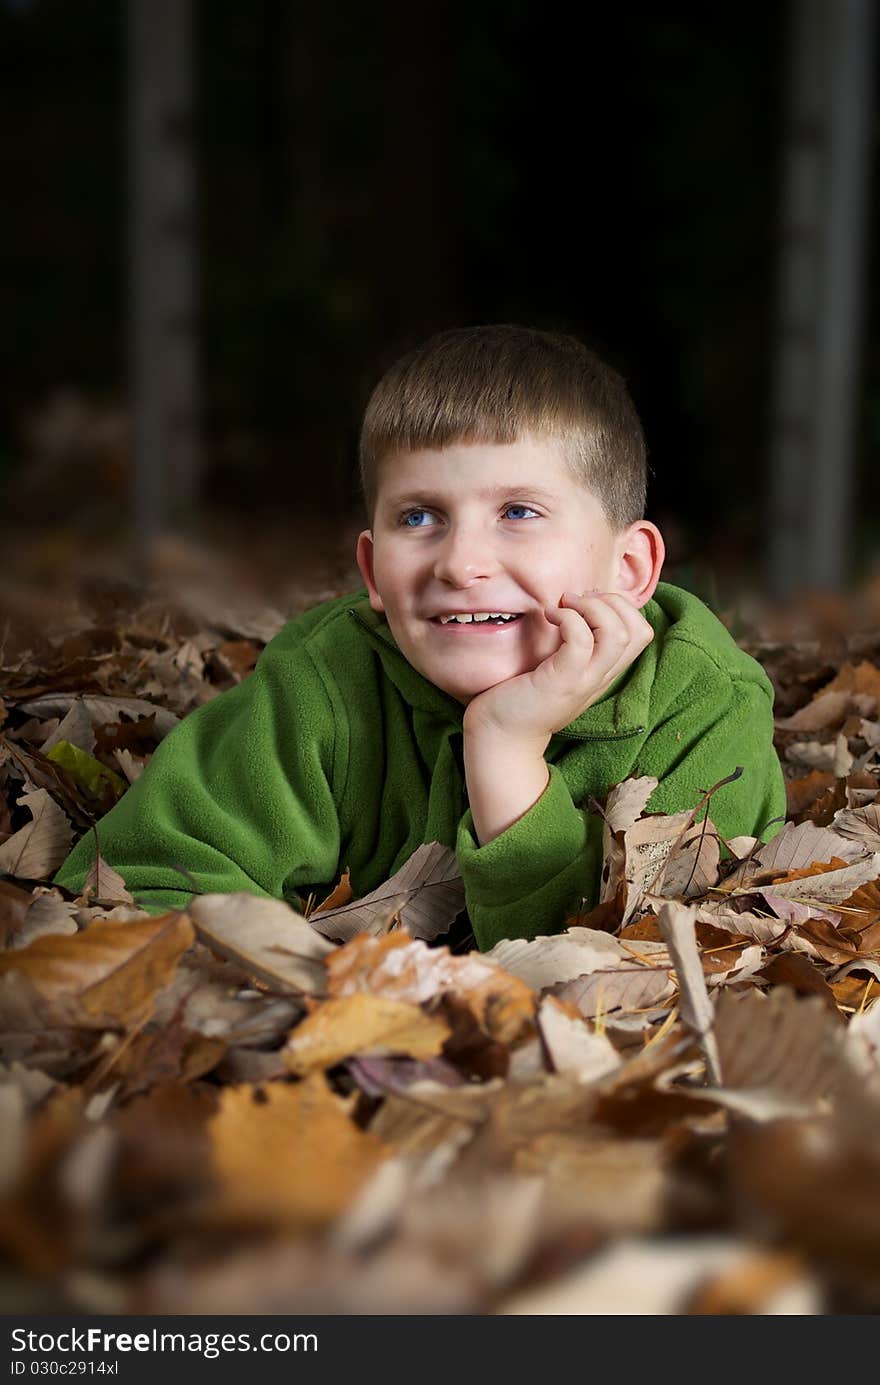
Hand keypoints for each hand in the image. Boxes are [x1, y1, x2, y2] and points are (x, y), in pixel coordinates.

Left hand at [462, 591, 653, 747]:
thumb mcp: (558, 669)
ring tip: (564, 606)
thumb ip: (574, 646)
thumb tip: (573, 604)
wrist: (501, 737)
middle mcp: (601, 676)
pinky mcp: (561, 682)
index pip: (641, 633)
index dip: (621, 606)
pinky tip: (549, 615)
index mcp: (604, 671)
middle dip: (611, 601)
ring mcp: (584, 681)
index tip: (586, 602)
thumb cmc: (522, 696)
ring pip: (618, 634)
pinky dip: (568, 618)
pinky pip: (580, 641)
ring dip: (593, 608)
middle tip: (576, 601)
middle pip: (639, 630)